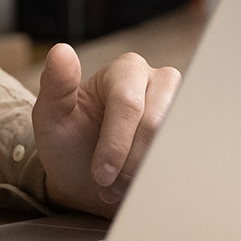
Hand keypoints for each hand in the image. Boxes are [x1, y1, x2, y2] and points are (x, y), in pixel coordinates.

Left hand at [31, 44, 181, 216]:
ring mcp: (180, 109)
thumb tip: (60, 50)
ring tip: (121, 190)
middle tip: (109, 188)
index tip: (100, 175)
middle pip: (155, 123)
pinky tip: (144, 186)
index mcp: (126, 70)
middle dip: (130, 163)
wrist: (86, 181)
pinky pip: (189, 156)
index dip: (115, 144)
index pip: (128, 104)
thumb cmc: (68, 143)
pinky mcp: (189, 136)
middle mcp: (159, 82)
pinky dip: (165, 176)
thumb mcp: (51, 117)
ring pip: (175, 142)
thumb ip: (55, 85)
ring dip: (146, 172)